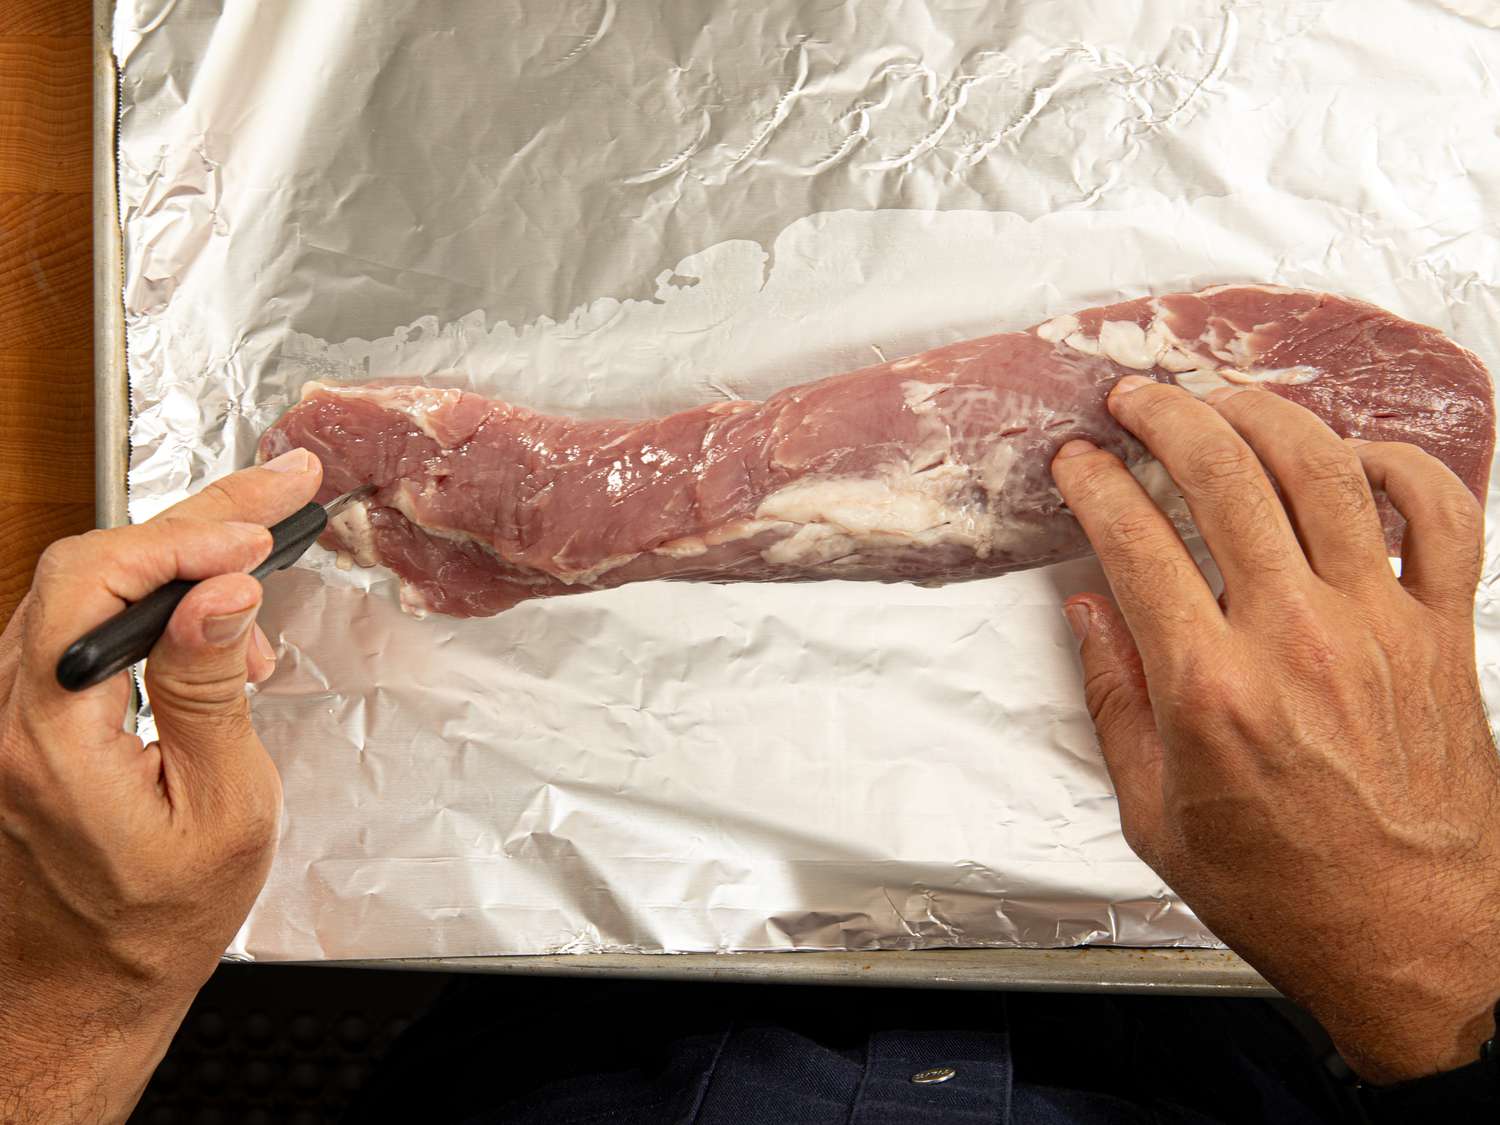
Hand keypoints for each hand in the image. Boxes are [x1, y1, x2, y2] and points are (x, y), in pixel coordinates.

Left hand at [0, 449, 321, 1122]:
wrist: (84, 984)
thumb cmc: (158, 919)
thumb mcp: (223, 810)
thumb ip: (212, 691)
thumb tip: (222, 591)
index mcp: (52, 736)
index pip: (98, 582)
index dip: (187, 538)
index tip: (264, 528)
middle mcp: (10, 712)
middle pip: (90, 563)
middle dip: (197, 518)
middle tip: (282, 485)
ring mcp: (9, 712)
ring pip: (84, 584)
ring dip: (178, 556)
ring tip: (260, 556)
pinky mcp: (26, 716)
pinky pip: (83, 622)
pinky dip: (154, 598)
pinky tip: (213, 622)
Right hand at [1051, 375, 1499, 1082]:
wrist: (1411, 937)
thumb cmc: (1282, 889)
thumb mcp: (1153, 814)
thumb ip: (1115, 699)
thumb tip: (1089, 609)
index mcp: (1209, 688)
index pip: (1136, 540)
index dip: (1095, 483)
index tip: (1078, 462)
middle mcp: (1295, 639)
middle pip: (1225, 477)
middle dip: (1166, 417)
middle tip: (1136, 399)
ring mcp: (1379, 627)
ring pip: (1324, 471)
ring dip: (1264, 415)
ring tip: (1223, 400)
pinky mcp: (1441, 633)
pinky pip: (1440, 515)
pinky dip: (1400, 466)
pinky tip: (1352, 459)